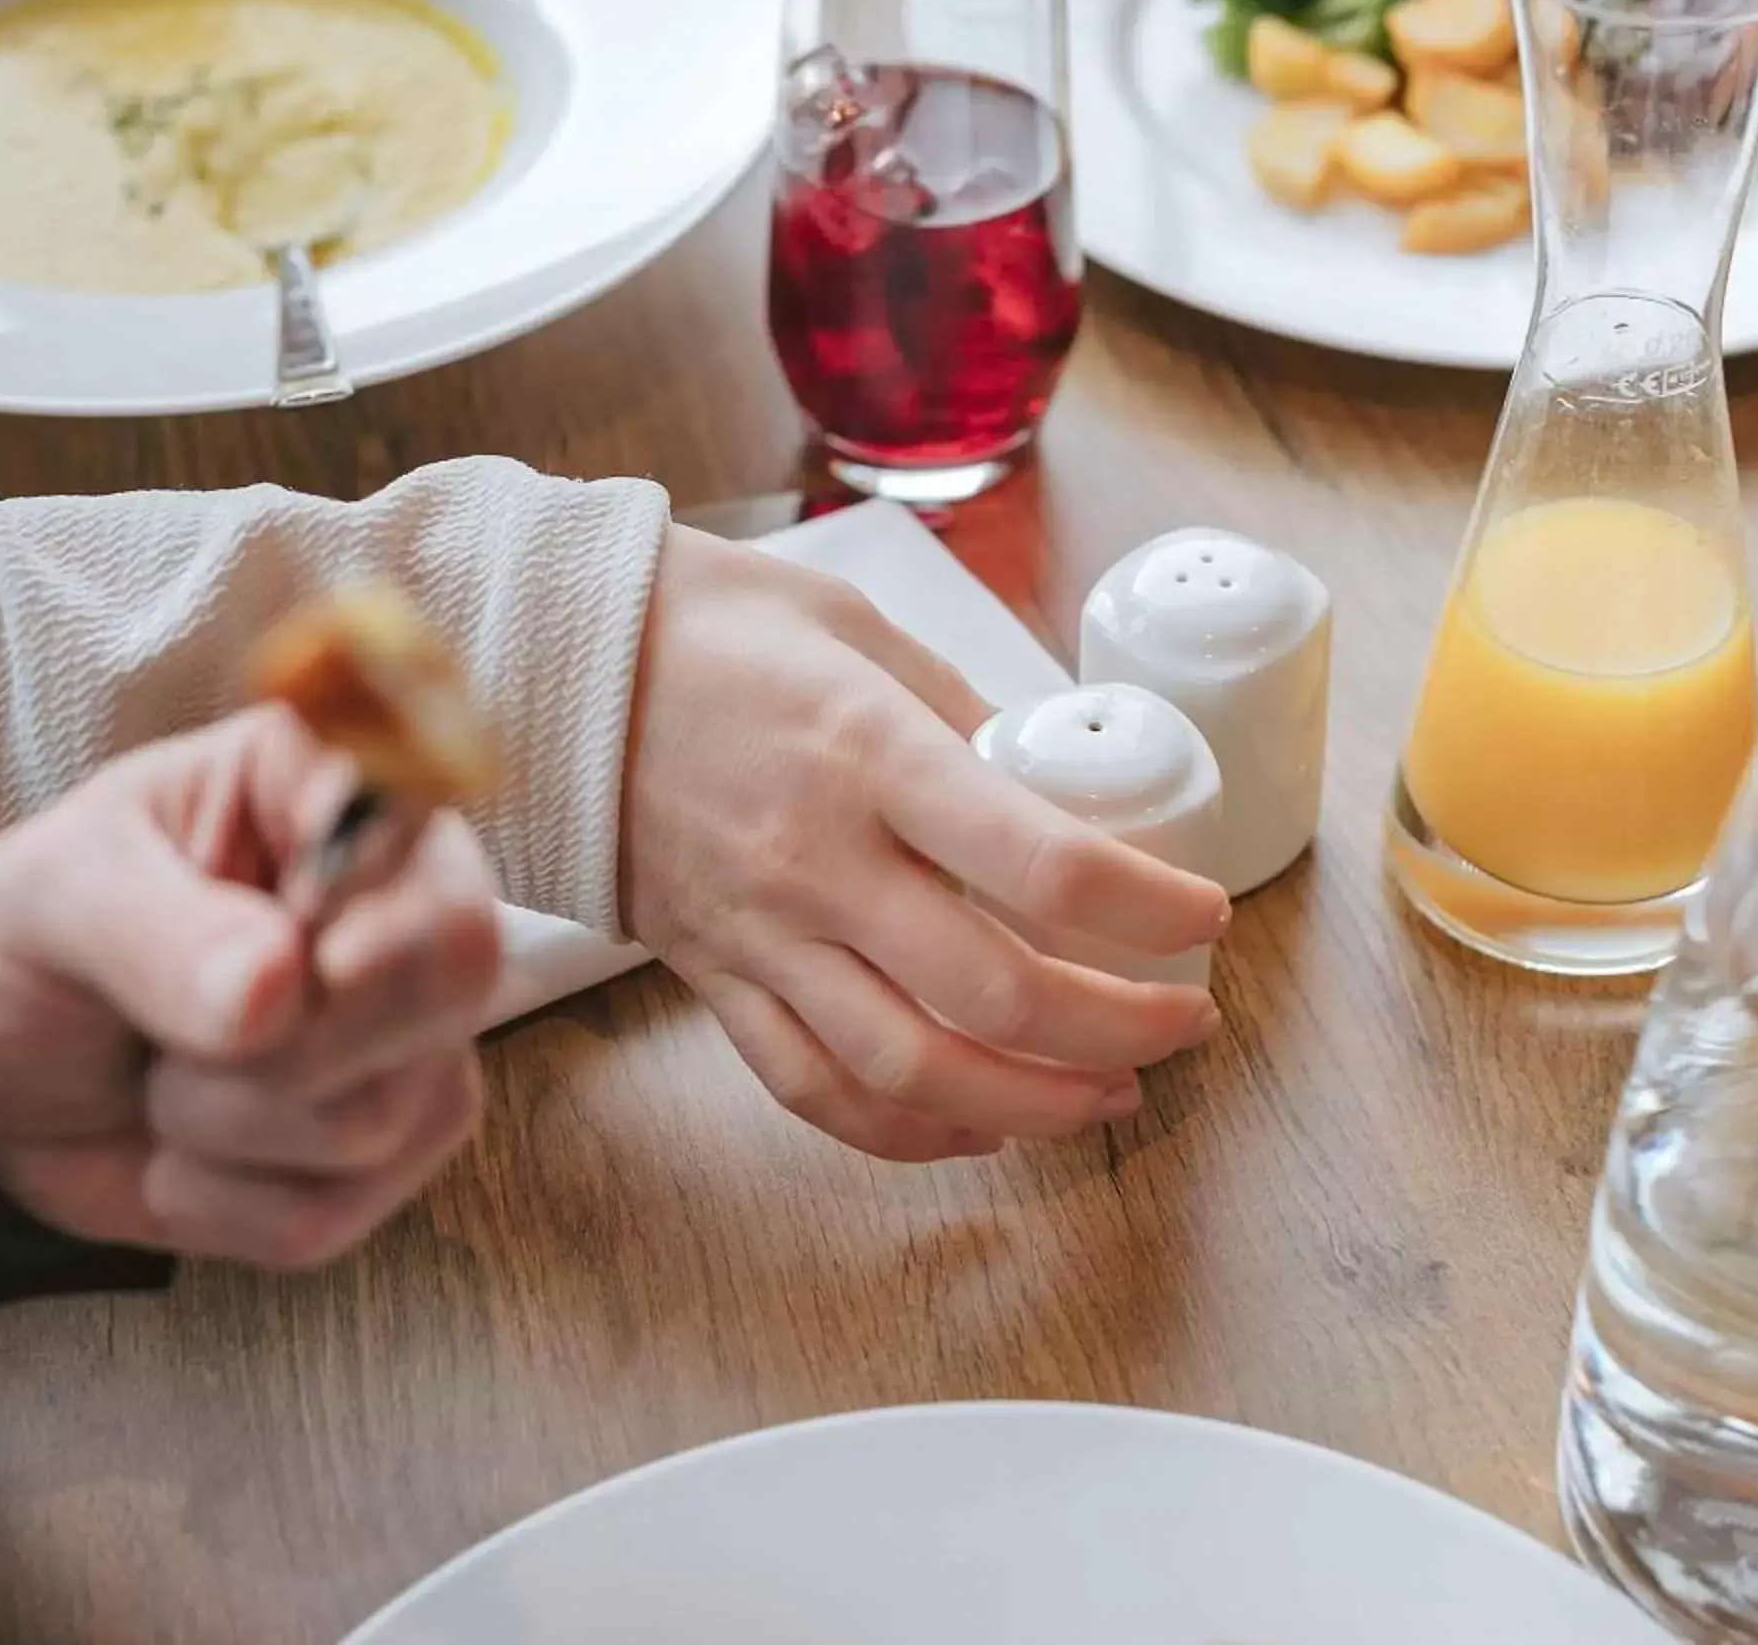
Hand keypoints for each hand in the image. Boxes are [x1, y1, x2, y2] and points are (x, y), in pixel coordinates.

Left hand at [0, 706, 503, 1271]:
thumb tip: (276, 990)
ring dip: (221, 1128)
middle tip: (170, 1037)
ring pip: (382, 1116)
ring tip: (158, 1075)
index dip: (390, 913)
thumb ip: (153, 928)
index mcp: (331, 790)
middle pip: (452, 977)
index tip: (314, 965)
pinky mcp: (387, 1143)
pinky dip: (221, 1208)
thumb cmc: (26, 942)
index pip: (431, 835)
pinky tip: (180, 1155)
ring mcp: (407, 1029)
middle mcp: (401, 899)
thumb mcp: (49, 897)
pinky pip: (336, 1213)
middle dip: (283, 1047)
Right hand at [620, 529, 1228, 1163]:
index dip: (1148, 908)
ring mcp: (762, 933)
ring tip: (1111, 1092)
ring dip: (1035, 1103)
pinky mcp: (716, 979)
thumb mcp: (861, 632)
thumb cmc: (717, 628)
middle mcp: (818, 860)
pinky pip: (818, 1089)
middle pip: (996, 991)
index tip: (1202, 914)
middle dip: (1120, 1024)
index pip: (1041, 862)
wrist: (555, 663)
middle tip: (1184, 1017)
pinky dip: (912, 1130)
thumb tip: (1057, 794)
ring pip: (915, 1069)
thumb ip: (962, 718)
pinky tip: (983, 1124)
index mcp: (868, 754)